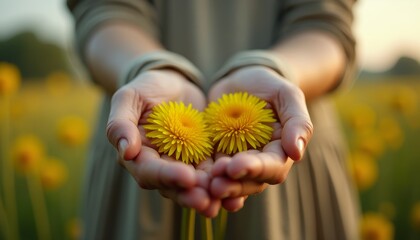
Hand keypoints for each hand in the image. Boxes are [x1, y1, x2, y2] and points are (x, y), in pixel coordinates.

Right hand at [106, 69, 219, 216]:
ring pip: (195, 185)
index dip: (167, 176)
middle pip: (173, 186)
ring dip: (210, 193)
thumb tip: (125, 150)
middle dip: (191, 194)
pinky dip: (225, 180)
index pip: (149, 171)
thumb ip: (120, 123)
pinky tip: (241, 187)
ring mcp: (183, 164)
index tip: (186, 177)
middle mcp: (160, 166)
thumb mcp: (130, 98)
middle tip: (208, 201)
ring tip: (226, 200)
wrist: (172, 83)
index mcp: (138, 156)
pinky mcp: (202, 159)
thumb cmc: (146, 88)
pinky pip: (213, 172)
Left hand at [208, 66, 312, 202]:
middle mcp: (259, 163)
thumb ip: (297, 121)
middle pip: (250, 181)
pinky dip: (204, 180)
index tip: (236, 166)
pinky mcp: (216, 157)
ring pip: (230, 182)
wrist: (241, 80)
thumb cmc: (269, 86)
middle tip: (216, 184)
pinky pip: (210, 173)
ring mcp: (236, 162)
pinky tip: (193, 183)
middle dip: (233, 184)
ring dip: (219, 187)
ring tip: (204, 186)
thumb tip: (297, 153)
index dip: (256, 169)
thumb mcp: (286, 95)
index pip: (273, 167)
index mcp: (279, 151)